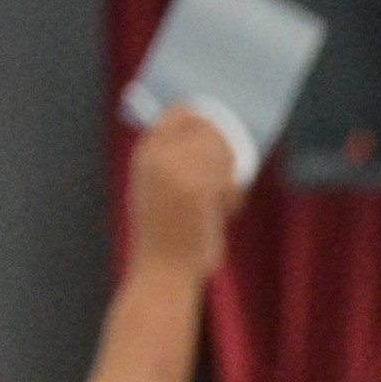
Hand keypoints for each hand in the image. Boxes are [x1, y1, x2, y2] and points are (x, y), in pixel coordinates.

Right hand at [125, 108, 243, 281]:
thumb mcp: (158, 184)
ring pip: (224, 154)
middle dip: (224, 153)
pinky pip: (231, 179)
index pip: (180, 112)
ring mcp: (178, 170)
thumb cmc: (165, 231)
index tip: (218, 129)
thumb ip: (175, 158)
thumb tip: (215, 132)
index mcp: (146, 151)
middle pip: (209, 130)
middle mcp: (159, 156)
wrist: (161, 269)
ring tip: (221, 201)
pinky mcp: (200, 189)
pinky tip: (225, 212)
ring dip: (230, 176)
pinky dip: (234, 196)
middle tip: (222, 182)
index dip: (204, 119)